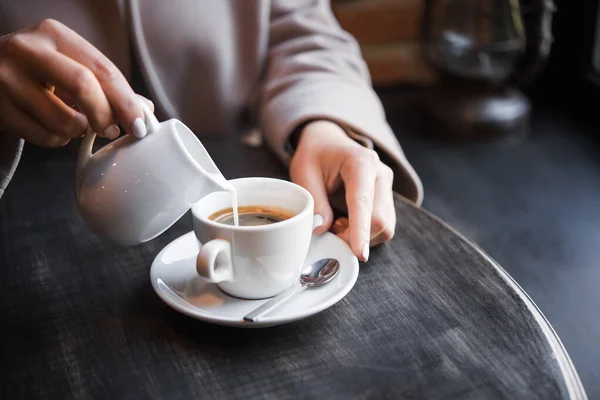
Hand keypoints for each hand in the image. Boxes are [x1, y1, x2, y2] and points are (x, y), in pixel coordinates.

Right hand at [0, 19, 145, 146]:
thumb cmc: (38, 72)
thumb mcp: (70, 65)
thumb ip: (106, 84)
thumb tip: (145, 110)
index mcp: (54, 34)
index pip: (102, 69)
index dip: (127, 101)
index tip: (141, 124)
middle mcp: (28, 50)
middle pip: (84, 87)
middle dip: (106, 116)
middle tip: (113, 130)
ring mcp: (7, 79)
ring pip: (65, 120)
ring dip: (80, 131)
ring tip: (76, 123)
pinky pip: (46, 137)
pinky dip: (58, 140)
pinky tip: (51, 126)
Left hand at [290, 120, 395, 261]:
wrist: (328, 142)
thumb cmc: (315, 155)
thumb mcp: (304, 174)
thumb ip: (315, 202)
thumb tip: (323, 230)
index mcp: (361, 163)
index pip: (363, 203)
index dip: (361, 230)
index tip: (360, 253)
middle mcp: (380, 175)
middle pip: (380, 220)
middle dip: (356, 237)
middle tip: (330, 230)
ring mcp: (387, 187)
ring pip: (384, 227)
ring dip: (360, 236)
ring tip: (337, 223)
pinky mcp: (387, 200)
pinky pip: (383, 227)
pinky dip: (364, 233)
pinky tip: (346, 222)